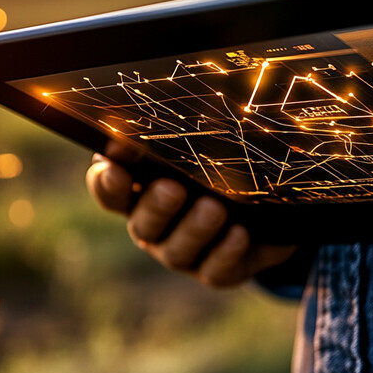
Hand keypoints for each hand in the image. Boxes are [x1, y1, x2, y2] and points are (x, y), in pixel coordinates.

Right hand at [86, 144, 296, 287]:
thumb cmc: (220, 167)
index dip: (106, 183)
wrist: (267, 210)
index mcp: (139, 192)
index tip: (114, 170)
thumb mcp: (202, 148)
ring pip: (178, 250)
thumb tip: (173, 100)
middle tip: (172, 188)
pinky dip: (225, 253)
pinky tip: (239, 233)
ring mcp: (182, 253)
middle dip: (156, 206)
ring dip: (195, 229)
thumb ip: (180, 134)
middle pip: (143, 223)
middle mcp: (154, 226)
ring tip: (214, 207)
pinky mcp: (215, 272)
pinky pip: (215, 270)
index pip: (109, 190)